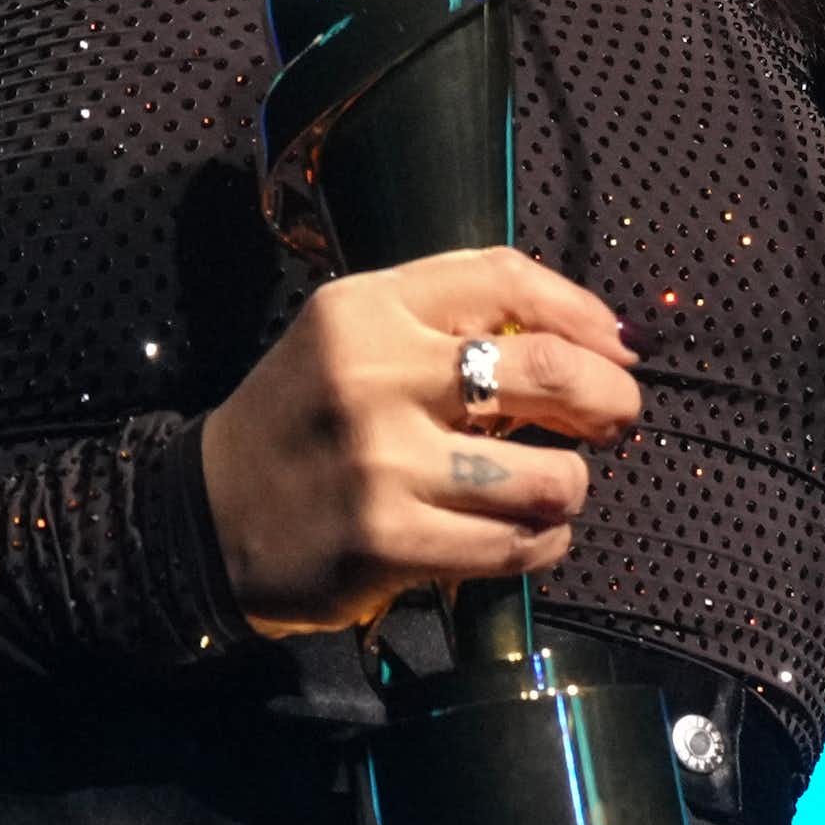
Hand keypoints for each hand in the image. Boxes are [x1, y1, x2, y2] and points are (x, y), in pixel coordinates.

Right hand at [199, 247, 640, 635]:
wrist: (206, 516)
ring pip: (549, 475)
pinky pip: (516, 545)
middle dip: (609, 397)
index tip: (618, 346)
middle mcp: (374, 373)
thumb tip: (586, 337)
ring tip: (552, 488)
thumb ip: (445, 320)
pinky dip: (542, 542)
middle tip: (618, 417)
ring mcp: (382, 463)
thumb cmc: (303, 418)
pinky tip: (526, 534)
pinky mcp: (388, 542)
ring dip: (570, 486)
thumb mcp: (351, 336)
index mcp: (365, 307)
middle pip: (547, 370)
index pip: (504, 278)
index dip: (582, 311)